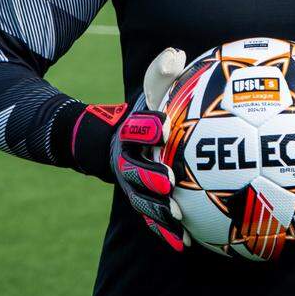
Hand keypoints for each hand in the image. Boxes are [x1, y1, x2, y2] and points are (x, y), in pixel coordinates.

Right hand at [109, 47, 189, 251]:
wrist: (110, 142)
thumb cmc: (144, 113)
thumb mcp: (150, 90)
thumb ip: (162, 74)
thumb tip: (176, 53)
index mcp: (130, 130)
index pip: (136, 126)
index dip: (147, 127)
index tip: (162, 127)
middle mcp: (126, 158)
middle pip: (133, 169)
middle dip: (148, 176)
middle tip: (167, 181)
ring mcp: (130, 183)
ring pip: (140, 199)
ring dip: (157, 210)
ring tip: (176, 217)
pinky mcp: (140, 201)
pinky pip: (151, 220)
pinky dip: (165, 231)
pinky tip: (184, 242)